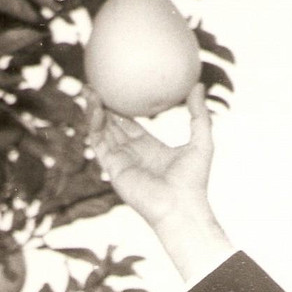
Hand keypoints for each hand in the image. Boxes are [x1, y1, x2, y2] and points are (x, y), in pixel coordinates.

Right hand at [86, 83, 213, 232]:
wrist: (180, 207)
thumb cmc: (193, 180)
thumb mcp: (201, 141)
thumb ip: (199, 114)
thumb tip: (199, 85)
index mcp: (150, 149)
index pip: (131, 125)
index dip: (122, 109)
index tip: (116, 90)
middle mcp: (133, 154)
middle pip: (112, 126)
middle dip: (102, 107)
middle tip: (95, 84)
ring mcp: (121, 160)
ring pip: (102, 131)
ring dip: (94, 111)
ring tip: (89, 90)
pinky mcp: (113, 167)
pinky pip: (99, 142)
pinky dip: (94, 125)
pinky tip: (95, 108)